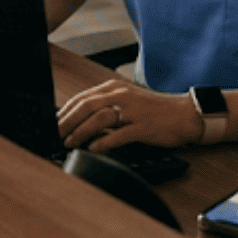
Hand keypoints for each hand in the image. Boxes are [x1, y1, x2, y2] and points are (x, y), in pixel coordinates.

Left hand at [58, 78, 204, 152]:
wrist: (184, 114)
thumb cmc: (154, 111)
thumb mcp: (127, 102)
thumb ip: (105, 108)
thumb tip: (80, 121)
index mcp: (115, 89)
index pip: (82, 98)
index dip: (65, 111)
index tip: (53, 123)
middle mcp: (121, 96)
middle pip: (87, 106)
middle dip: (67, 121)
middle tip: (55, 134)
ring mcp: (133, 111)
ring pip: (100, 118)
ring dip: (81, 132)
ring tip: (69, 143)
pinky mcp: (143, 127)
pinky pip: (119, 134)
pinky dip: (104, 142)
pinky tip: (94, 149)